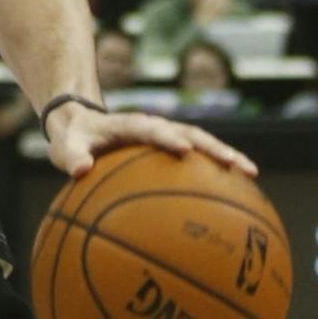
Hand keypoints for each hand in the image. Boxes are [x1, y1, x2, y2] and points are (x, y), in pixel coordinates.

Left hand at [46, 102, 255, 179]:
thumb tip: (79, 170)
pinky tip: (237, 193)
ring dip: (226, 157)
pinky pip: (199, 160)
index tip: (184, 150)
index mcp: (131, 124)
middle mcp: (156, 128)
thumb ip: (70, 156)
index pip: (152, 129)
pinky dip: (217, 171)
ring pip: (203, 144)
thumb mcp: (65, 146)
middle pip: (192, 134)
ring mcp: (168, 137)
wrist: (81, 125)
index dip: (167, 138)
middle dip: (215, 148)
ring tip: (251, 175)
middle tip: (237, 165)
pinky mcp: (173, 148)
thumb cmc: (74, 139)